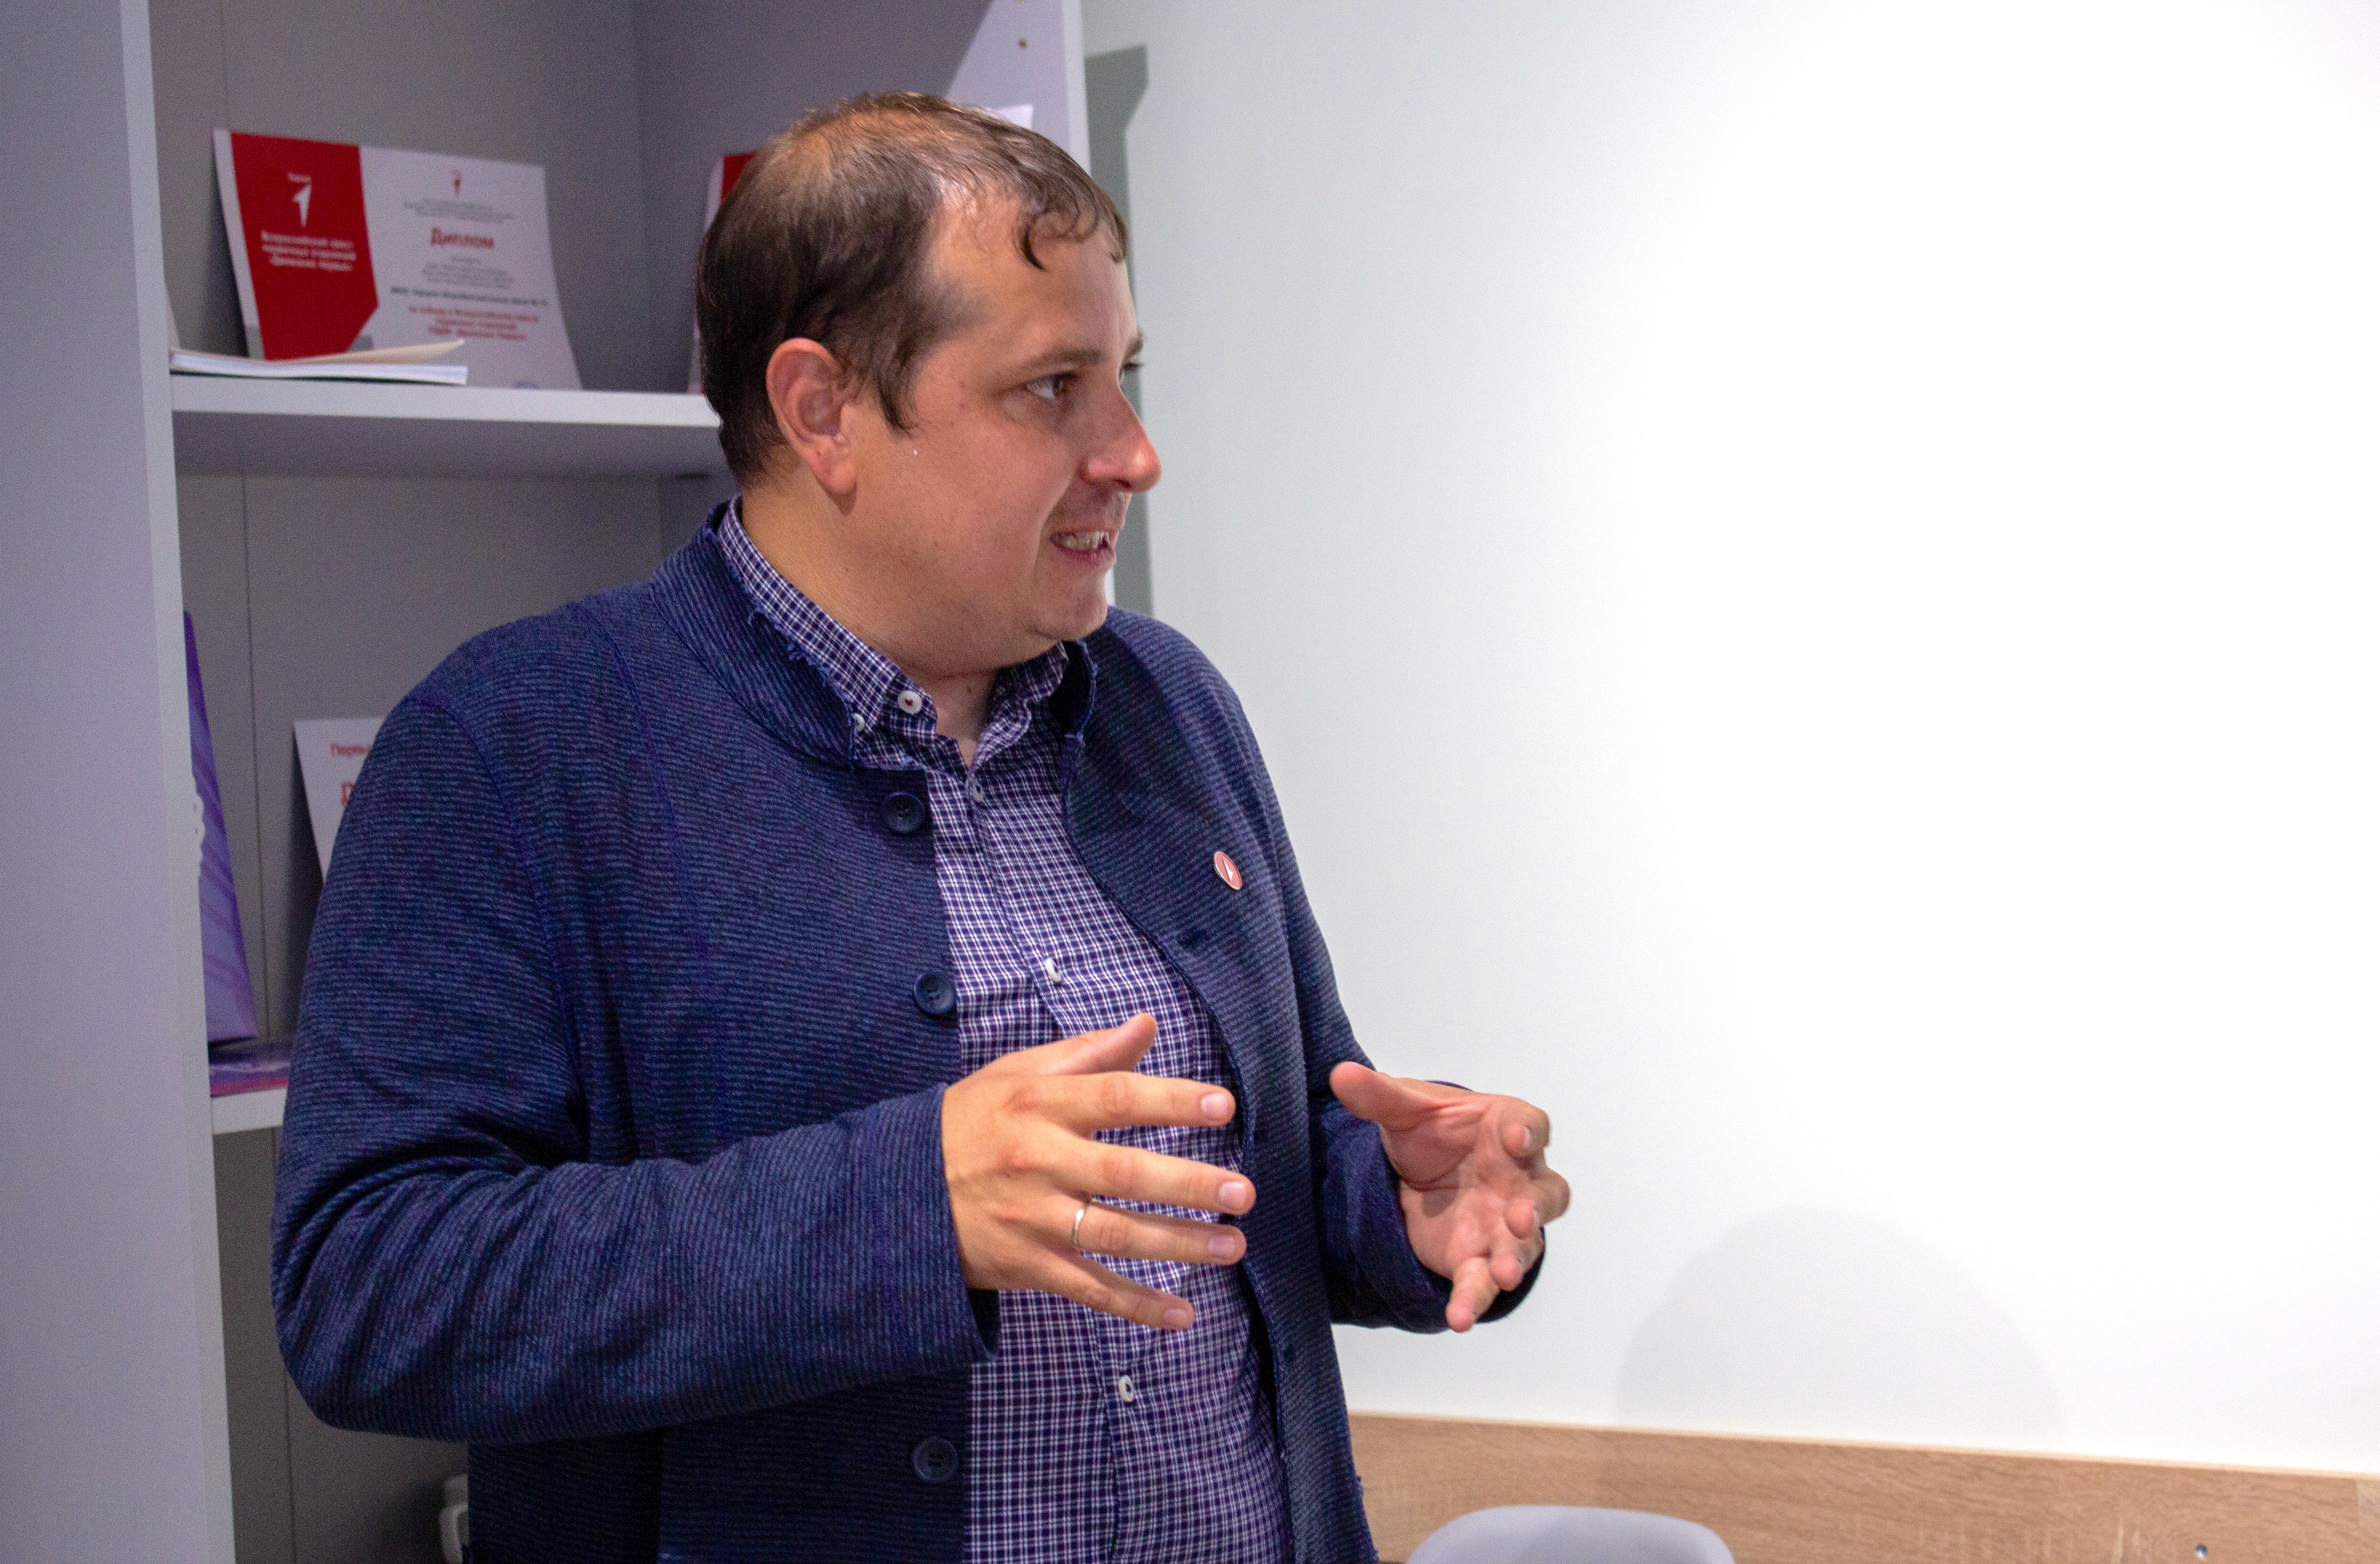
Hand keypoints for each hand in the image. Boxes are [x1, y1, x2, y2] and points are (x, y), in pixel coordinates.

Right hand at [942, 1013, 1253, 1330]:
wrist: (898, 1192)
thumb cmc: (970, 1123)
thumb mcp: (1017, 1074)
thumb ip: (1087, 1052)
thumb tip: (1148, 1024)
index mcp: (1040, 1104)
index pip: (1116, 1098)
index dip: (1173, 1101)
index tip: (1225, 1105)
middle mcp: (1039, 1161)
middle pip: (1123, 1174)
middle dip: (1188, 1184)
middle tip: (1243, 1193)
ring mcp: (1032, 1218)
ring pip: (1114, 1236)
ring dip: (1178, 1245)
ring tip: (1232, 1247)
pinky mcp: (1027, 1266)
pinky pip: (1089, 1290)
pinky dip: (1136, 1306)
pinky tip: (1182, 1315)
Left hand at [1329, 1063, 1569, 1331]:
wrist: (1418, 1175)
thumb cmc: (1432, 1133)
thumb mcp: (1403, 1111)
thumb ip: (1378, 1095)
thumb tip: (1341, 1074)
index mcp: (1507, 1129)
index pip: (1531, 1126)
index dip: (1528, 1132)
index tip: (1516, 1139)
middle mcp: (1519, 1179)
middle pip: (1546, 1192)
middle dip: (1536, 1207)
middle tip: (1520, 1216)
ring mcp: (1506, 1223)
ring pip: (1524, 1245)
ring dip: (1515, 1258)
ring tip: (1502, 1273)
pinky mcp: (1480, 1257)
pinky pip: (1483, 1281)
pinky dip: (1474, 1299)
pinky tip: (1460, 1317)